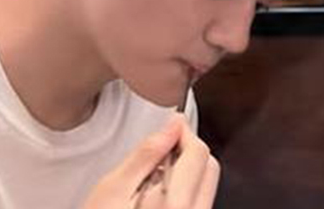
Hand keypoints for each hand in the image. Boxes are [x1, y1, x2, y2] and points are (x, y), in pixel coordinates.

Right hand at [82, 115, 219, 208]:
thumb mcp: (113, 189)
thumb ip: (146, 155)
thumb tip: (171, 127)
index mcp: (173, 207)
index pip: (197, 155)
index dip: (184, 132)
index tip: (171, 123)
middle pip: (210, 169)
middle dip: (190, 150)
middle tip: (163, 146)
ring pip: (207, 187)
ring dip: (188, 171)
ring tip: (154, 175)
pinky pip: (198, 204)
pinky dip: (185, 190)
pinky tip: (157, 196)